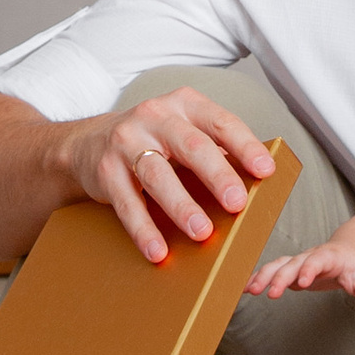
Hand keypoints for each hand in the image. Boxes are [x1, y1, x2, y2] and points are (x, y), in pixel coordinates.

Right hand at [79, 91, 277, 264]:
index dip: (245, 146)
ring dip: (181, 206)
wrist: (89, 143)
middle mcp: (155, 117)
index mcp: (185, 105)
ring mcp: (127, 141)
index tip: (265, 170)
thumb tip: (257, 185)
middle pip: (191, 146)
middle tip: (237, 203)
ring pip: (158, 174)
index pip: (221, 122)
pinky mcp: (105, 170)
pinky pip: (127, 202)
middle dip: (217, 176)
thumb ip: (215, 150)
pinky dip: (144, 229)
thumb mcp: (184, 131)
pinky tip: (159, 250)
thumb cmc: (153, 140)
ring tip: (202, 232)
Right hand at [246, 239, 354, 305]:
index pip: (318, 261)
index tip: (301, 282)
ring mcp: (298, 261)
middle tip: (270, 294)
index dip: (309, 270)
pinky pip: (271, 271)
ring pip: (278, 265)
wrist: (346, 251)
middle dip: (280, 278)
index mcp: (328, 257)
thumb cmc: (353, 265)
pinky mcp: (289, 268)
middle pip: (293, 264)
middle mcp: (310, 256)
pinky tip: (244, 288)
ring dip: (264, 277)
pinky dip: (258, 278)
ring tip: (250, 290)